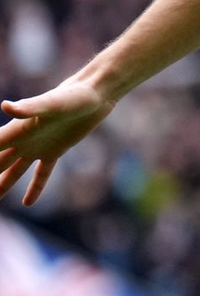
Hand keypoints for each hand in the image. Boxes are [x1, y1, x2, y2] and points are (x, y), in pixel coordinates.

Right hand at [0, 76, 115, 205]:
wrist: (95, 93)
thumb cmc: (72, 95)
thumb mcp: (51, 103)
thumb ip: (28, 108)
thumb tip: (5, 106)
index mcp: (17, 130)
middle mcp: (23, 140)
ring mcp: (38, 146)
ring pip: (14, 171)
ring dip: (3, 185)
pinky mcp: (56, 150)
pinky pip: (42, 173)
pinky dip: (35, 187)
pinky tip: (28, 203)